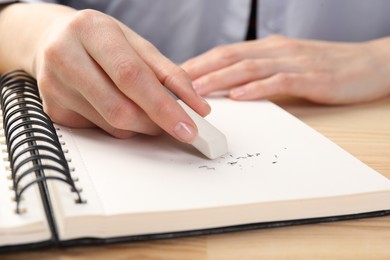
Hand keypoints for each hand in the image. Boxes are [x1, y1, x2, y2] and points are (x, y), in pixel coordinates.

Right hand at [1, 4, 209, 141]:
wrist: (53, 40)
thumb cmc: (101, 40)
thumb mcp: (138, 45)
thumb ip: (171, 74)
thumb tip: (198, 107)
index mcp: (91, 30)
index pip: (131, 76)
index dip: (163, 106)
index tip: (187, 127)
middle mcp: (65, 56)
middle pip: (120, 108)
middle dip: (155, 123)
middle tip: (173, 124)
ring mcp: (55, 86)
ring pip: (112, 125)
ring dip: (139, 125)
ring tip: (142, 107)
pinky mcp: (54, 110)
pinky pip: (99, 130)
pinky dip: (119, 125)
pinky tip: (115, 105)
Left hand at [182, 35, 389, 104]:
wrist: (371, 64)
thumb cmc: (326, 67)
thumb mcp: (288, 64)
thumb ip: (261, 71)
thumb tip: (229, 85)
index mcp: (270, 48)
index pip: (227, 52)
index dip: (199, 62)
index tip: (176, 75)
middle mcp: (278, 50)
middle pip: (231, 56)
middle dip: (201, 69)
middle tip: (174, 83)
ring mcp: (295, 62)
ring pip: (250, 67)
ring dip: (221, 78)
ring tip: (197, 90)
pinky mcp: (313, 78)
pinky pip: (280, 82)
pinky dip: (257, 88)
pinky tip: (240, 96)